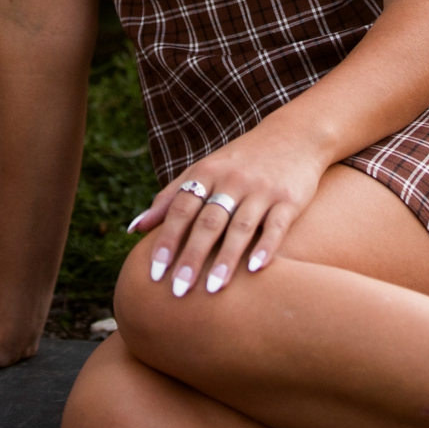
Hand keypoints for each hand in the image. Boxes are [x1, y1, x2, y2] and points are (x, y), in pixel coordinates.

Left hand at [130, 121, 325, 301]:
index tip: (154, 273)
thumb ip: (169, 198)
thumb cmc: (240, 161)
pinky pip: (276, 225)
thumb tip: (134, 228)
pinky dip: (266, 246)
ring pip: (240, 227)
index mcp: (205, 173)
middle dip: (191, 257)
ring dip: (225, 259)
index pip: (180, 209)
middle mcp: (232, 180)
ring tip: (213, 289)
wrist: (294, 135)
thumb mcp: (202, 171)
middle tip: (178, 291)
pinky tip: (256, 270)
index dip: (166, 240)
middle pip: (207, 222)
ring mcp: (261, 189)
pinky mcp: (289, 198)